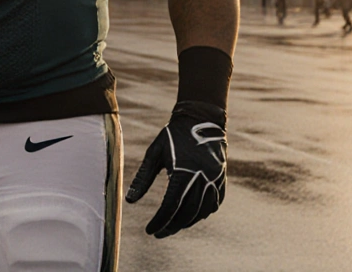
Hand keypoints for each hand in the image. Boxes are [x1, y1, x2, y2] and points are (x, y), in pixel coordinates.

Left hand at [125, 101, 226, 237]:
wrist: (200, 118)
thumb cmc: (172, 135)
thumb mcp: (154, 153)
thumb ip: (143, 178)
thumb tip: (129, 201)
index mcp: (184, 171)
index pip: (171, 205)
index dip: (160, 221)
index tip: (150, 230)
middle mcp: (202, 177)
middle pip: (188, 212)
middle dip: (172, 226)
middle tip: (159, 233)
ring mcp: (215, 178)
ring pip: (203, 210)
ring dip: (188, 222)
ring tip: (173, 226)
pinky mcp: (222, 177)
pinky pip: (215, 202)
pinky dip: (204, 212)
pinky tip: (193, 216)